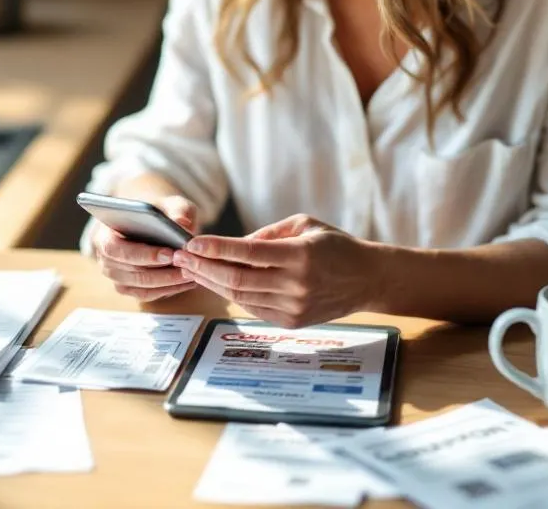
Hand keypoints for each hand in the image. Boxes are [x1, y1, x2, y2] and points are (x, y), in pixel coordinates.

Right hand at [90, 195, 199, 301]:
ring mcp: (115, 275)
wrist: (150, 222)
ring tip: (191, 274)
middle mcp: (105, 258)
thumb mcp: (170, 203)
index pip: (115, 249)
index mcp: (104, 233)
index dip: (142, 254)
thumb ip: (177, 209)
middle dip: (161, 273)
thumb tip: (182, 223)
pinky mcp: (127, 287)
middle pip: (130, 272)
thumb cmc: (158, 211)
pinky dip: (167, 290)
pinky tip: (186, 282)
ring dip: (167, 283)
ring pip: (140, 286)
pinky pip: (146, 294)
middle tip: (187, 268)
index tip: (169, 254)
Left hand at [172, 214, 385, 327]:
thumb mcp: (304, 225)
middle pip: (236, 279)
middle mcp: (295, 285)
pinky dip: (232, 294)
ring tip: (191, 269)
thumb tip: (231, 245)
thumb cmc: (335, 246)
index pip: (247, 253)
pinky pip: (252, 307)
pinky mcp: (291, 322)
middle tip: (180, 256)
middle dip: (203, 267)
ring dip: (211, 282)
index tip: (191, 242)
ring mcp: (293, 308)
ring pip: (240, 297)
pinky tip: (216, 281)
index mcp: (299, 256)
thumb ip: (266, 234)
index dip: (215, 248)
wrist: (367, 279)